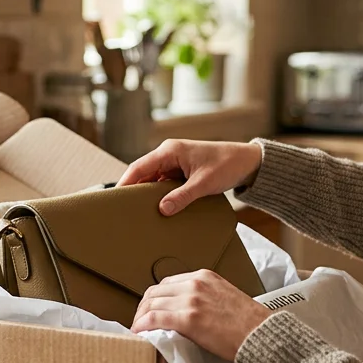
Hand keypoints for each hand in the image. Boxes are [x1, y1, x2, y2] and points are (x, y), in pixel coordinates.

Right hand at [117, 139, 263, 215]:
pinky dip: (160, 194)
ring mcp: (175, 162)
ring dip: (148, 193)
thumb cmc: (227, 165)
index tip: (115, 198)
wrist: (247, 162)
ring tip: (139, 211)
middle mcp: (168, 154)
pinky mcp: (181, 170)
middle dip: (134, 190)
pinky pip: (164, 183)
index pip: (139, 167)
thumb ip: (182, 197)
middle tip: (123, 209)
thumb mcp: (204, 184)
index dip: (125, 182)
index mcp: (170, 150)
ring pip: (153, 179)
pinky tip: (159, 208)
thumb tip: (163, 209)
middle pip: (143, 173)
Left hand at [132, 270, 272, 360]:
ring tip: (138, 330)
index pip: (168, 283)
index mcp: (204, 276)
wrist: (262, 335)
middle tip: (140, 322)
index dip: (155, 298)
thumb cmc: (249, 323)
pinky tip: (139, 333)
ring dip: (140, 318)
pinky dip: (143, 326)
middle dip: (143, 307)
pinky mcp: (189, 319)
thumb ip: (204, 297)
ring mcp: (191, 300)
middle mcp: (195, 283)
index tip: (150, 310)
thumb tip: (185, 310)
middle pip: (155, 292)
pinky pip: (155, 319)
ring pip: (152, 304)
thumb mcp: (225, 298)